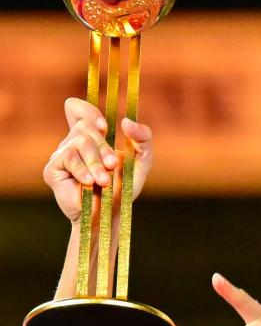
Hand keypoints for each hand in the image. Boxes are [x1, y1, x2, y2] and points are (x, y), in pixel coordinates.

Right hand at [43, 97, 152, 223]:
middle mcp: (72, 144)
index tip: (104, 126)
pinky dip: (82, 170)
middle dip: (103, 147)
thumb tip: (126, 122)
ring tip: (104, 181)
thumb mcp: (141, 162)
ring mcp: (60, 156)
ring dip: (96, 162)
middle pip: (84, 127)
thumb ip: (143, 138)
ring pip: (78, 142)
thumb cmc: (123, 189)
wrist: (109, 216)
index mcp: (89, 137)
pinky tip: (89, 183)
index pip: (75, 109)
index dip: (87, 111)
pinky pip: (67, 158)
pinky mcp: (53, 171)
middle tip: (113, 166)